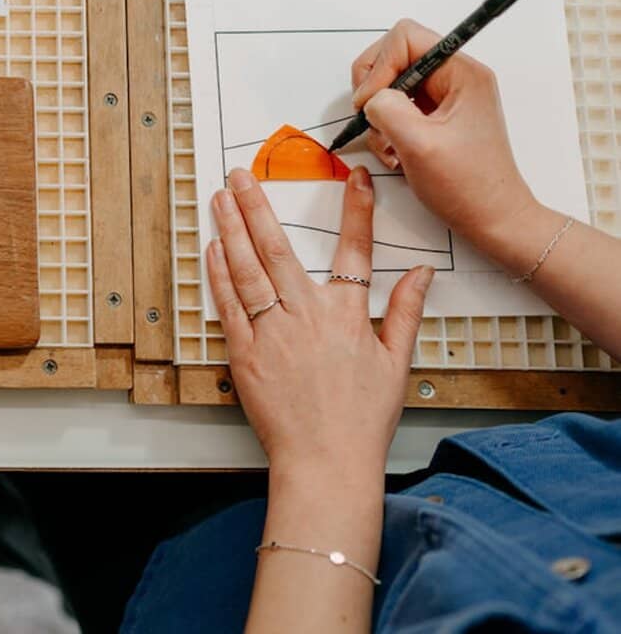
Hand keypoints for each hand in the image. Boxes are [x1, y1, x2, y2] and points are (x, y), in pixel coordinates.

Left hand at [206, 166, 433, 475]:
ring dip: (231, 229)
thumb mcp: (396, 363)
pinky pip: (229, 304)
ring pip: (247, 269)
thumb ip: (407, 312)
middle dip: (256, 205)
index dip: (357, 210)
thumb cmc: (362, 418)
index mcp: (348, 316)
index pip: (354, 250)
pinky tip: (213, 249)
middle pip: (278, 248)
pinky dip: (219, 273)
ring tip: (220, 199)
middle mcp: (307, 316)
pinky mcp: (244, 352)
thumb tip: (423, 274)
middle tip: (240, 175)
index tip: (354, 177)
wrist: (325, 460)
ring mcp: (271, 332)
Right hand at [351, 19, 537, 254]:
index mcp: (463, 73)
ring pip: (391, 82)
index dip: (378, 67)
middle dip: (373, 87)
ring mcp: (447, 96)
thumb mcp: (418, 144)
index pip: (404, 37)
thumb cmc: (466, 186)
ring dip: (378, 112)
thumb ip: (386, 108)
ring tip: (387, 143)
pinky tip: (395, 151)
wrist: (493, 220)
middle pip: (394, 54)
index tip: (369, 104)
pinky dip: (386, 125)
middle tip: (371, 119)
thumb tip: (370, 98)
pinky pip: (398, 105)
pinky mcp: (438, 115)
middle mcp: (457, 77)